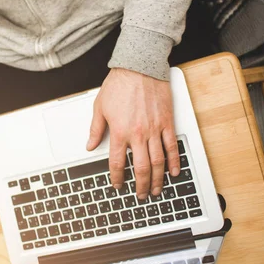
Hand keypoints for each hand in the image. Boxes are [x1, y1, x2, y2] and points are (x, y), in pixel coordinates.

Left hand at [87, 68, 179, 198]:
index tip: (117, 185)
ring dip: (157, 179)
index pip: (117, 162)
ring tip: (156, 190)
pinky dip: (173, 161)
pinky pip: (171, 146)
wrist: (139, 68)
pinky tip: (173, 172)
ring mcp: (154, 129)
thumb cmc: (119, 84)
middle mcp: (137, 134)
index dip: (117, 177)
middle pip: (140, 168)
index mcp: (119, 131)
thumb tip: (90, 145)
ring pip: (157, 162)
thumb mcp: (100, 106)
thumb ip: (95, 129)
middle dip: (140, 185)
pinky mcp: (166, 122)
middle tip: (140, 195)